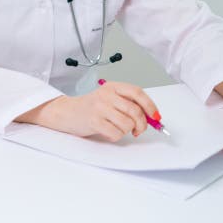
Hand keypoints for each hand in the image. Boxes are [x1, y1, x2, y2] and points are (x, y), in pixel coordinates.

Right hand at [18, 81, 159, 141]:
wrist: (66, 112)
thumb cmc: (91, 107)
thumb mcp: (109, 99)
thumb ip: (128, 104)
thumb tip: (152, 117)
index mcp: (112, 86)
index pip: (137, 92)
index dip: (150, 105)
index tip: (155, 116)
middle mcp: (106, 95)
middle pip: (135, 111)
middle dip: (142, 124)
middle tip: (139, 130)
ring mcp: (99, 107)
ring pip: (127, 124)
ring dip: (126, 131)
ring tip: (117, 128)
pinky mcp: (94, 121)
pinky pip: (116, 133)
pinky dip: (116, 136)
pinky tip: (108, 131)